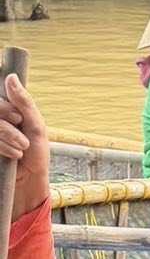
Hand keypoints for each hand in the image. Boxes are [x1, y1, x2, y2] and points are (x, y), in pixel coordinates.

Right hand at [0, 71, 50, 215]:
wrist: (30, 180)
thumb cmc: (36, 154)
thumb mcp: (36, 126)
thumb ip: (24, 102)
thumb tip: (12, 77)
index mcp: (8, 111)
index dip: (6, 109)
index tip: (19, 119)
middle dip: (8, 128)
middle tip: (23, 141)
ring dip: (7, 140)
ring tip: (20, 151)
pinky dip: (3, 148)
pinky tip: (12, 156)